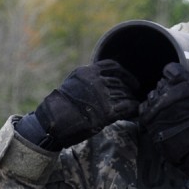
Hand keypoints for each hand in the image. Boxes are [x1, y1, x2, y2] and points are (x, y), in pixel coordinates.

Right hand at [17, 59, 139, 149]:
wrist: (53, 122)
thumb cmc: (61, 105)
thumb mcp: (73, 82)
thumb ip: (89, 78)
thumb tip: (104, 78)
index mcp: (87, 72)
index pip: (113, 67)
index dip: (125, 74)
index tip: (131, 80)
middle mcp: (96, 82)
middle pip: (120, 82)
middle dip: (129, 88)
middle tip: (134, 93)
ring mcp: (102, 97)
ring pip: (124, 94)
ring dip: (131, 98)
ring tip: (133, 102)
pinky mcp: (107, 112)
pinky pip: (127, 107)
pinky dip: (133, 107)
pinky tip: (134, 109)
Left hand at [139, 63, 188, 181]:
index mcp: (184, 84)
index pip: (171, 69)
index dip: (173, 75)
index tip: (176, 81)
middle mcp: (168, 92)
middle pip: (161, 83)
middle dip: (167, 89)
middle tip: (175, 101)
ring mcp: (157, 105)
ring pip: (152, 94)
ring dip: (158, 101)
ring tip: (168, 112)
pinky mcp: (149, 118)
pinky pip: (144, 107)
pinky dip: (149, 110)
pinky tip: (158, 116)